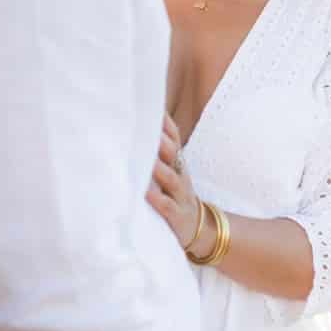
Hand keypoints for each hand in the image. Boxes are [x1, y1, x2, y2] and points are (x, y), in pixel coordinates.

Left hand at [146, 113, 202, 250]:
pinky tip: (145, 193)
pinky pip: (167, 205)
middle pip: (172, 152)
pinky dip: (157, 198)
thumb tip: (131, 125)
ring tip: (145, 159)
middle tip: (142, 127)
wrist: (198, 228)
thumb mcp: (168, 170)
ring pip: (170, 177)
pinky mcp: (176, 214)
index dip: (162, 121)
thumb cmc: (173, 192)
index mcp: (176, 161)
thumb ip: (154, 150)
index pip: (172, 135)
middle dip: (159, 139)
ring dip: (158, 168)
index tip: (147, 103)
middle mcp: (179, 173)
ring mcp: (180, 193)